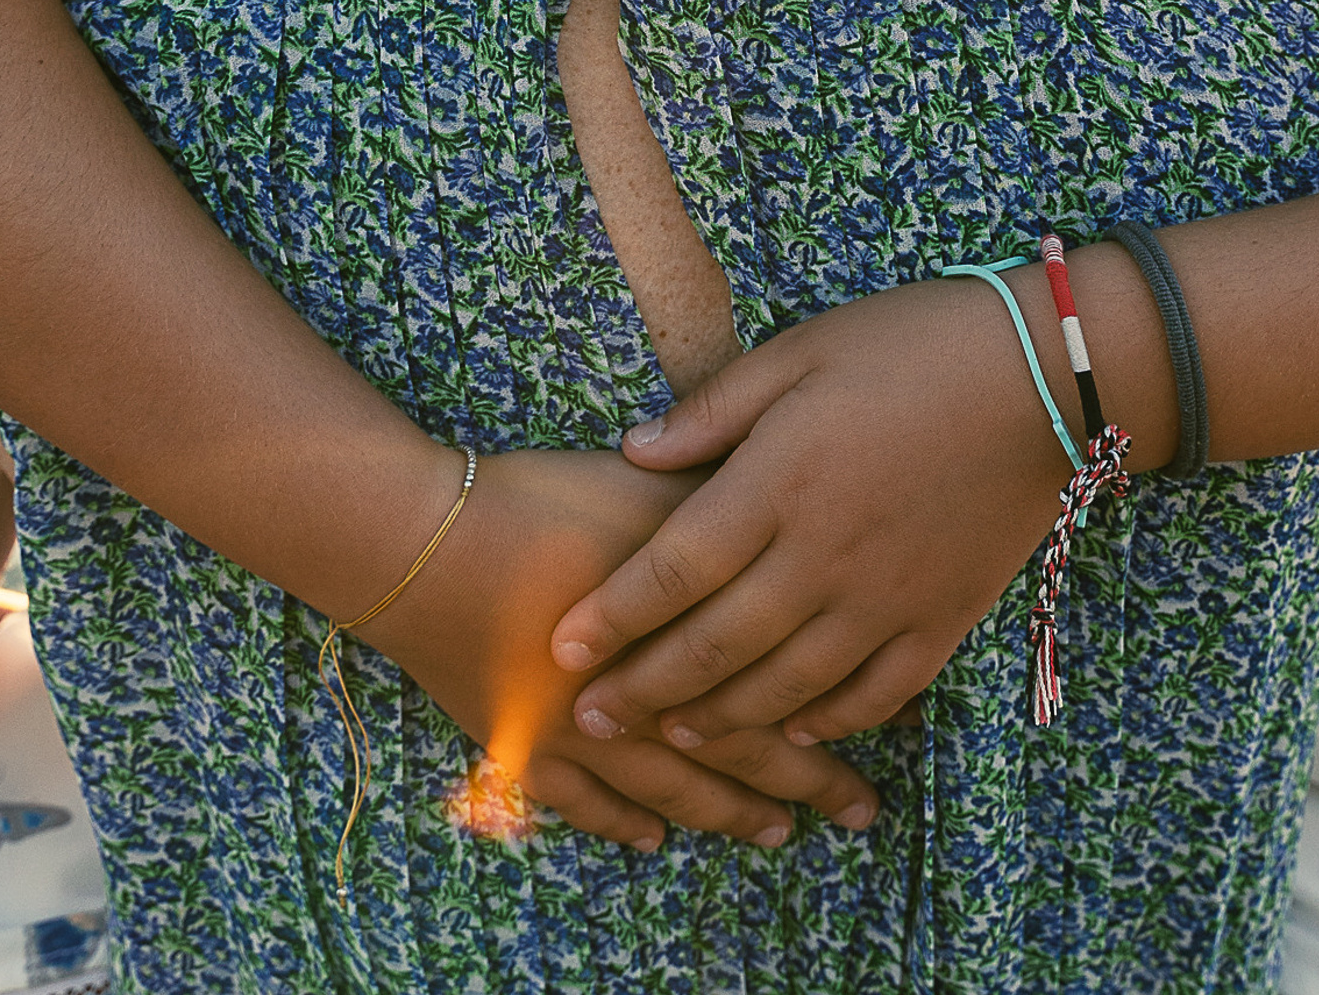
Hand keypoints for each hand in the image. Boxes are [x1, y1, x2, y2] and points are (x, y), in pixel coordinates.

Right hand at [362, 446, 879, 850]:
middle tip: (860, 812)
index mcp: (683, 626)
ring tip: (776, 835)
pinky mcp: (516, 742)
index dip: (842, 707)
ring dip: (727, 813)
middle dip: (806, 782)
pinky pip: (580, 802)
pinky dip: (620, 822)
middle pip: (738, 746)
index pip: (781, 681)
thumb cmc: (537, 498)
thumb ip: (719, 495)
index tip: (901, 727)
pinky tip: (652, 839)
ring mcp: (576, 730)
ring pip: (669, 788)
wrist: (417, 538)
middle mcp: (639, 694)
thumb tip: (793, 496)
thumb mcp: (646, 480)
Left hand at [548, 280, 1078, 748]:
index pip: (674, 568)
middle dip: (644, 690)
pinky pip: (873, 695)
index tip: (563, 648)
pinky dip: (825, 721)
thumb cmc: (913, 343)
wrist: (1043, 375)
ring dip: (719, 720)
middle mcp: (824, 556)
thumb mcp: (802, 350)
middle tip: (589, 717)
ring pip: (786, 686)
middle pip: (716, 646)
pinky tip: (791, 726)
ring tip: (669, 737)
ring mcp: (885, 597)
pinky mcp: (941, 618)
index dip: (614, 616)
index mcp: (780, 482)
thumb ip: (714, 410)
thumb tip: (634, 452)